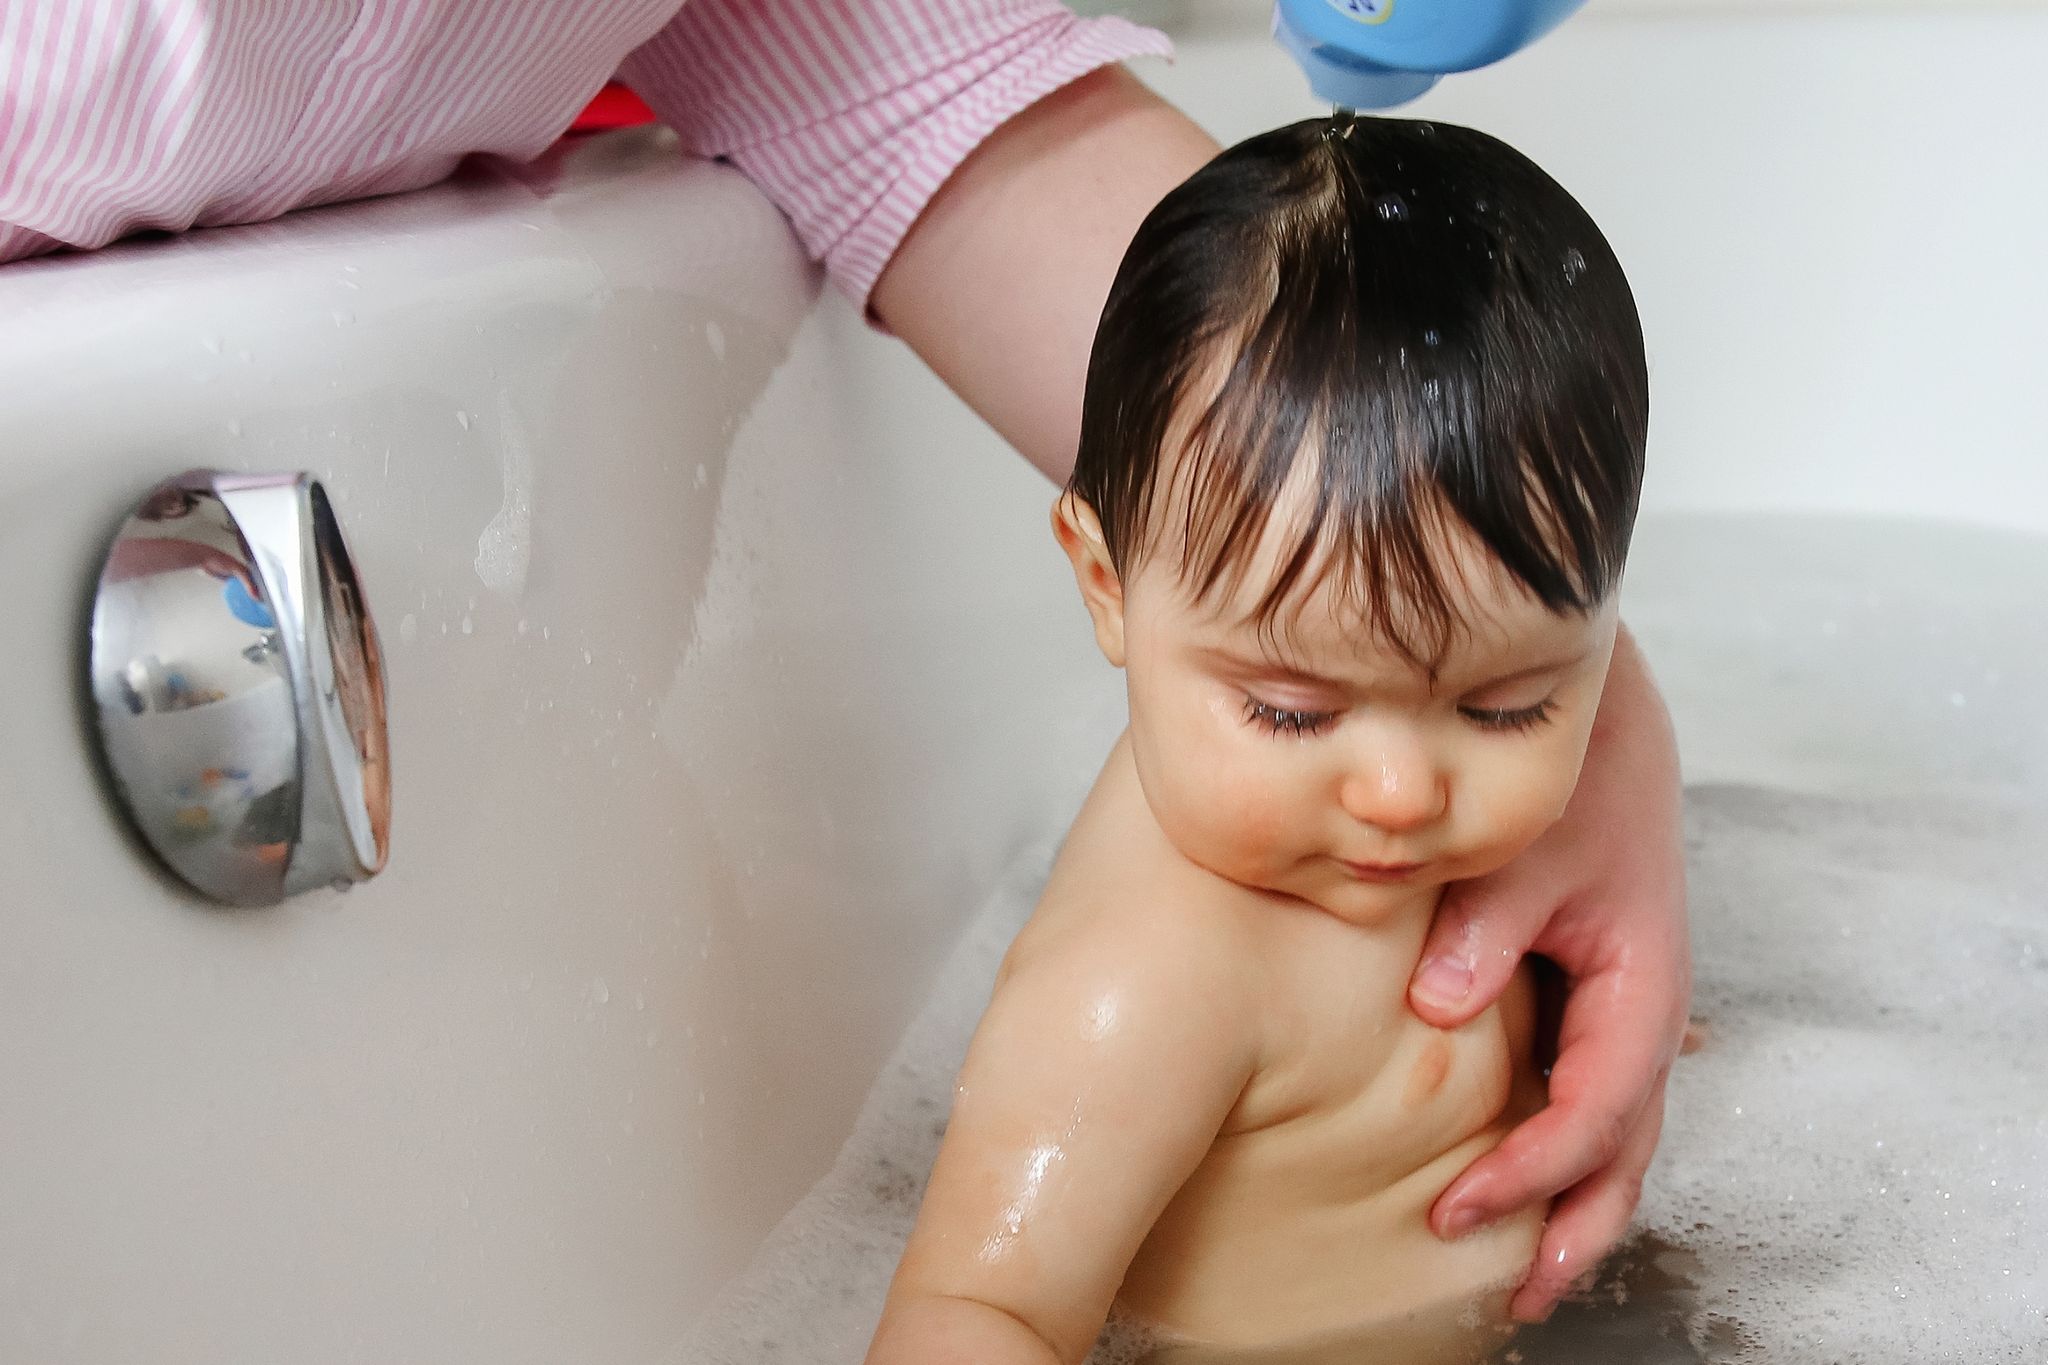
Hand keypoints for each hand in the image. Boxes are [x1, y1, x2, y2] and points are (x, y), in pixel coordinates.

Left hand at [1410, 626, 1689, 1321]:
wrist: (1604, 727)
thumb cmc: (1573, 784)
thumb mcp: (1525, 853)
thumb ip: (1483, 934)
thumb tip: (1435, 1010)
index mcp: (1640, 986)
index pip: (1591, 1112)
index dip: (1530, 1171)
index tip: (1458, 1209)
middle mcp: (1643, 1013)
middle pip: (1623, 1153)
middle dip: (1572, 1231)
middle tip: (1515, 1303)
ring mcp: (1623, 1010)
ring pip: (1614, 1137)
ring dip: (1574, 1207)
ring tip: (1526, 1282)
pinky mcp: (1594, 998)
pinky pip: (1590, 1096)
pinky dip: (1563, 1152)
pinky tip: (1519, 1184)